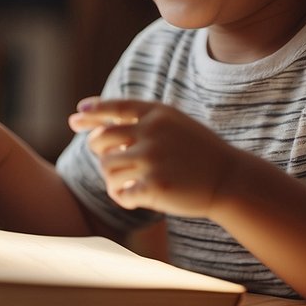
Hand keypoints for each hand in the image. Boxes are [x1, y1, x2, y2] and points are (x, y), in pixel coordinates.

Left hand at [68, 98, 240, 217]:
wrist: (230, 179)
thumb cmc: (198, 151)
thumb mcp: (173, 123)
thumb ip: (140, 118)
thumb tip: (93, 117)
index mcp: (156, 114)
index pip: (114, 108)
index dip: (91, 113)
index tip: (75, 118)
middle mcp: (151, 133)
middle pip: (100, 140)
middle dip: (99, 151)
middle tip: (112, 160)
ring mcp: (153, 160)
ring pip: (107, 169)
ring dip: (111, 178)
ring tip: (125, 182)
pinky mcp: (155, 187)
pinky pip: (120, 192)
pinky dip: (121, 196)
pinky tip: (130, 197)